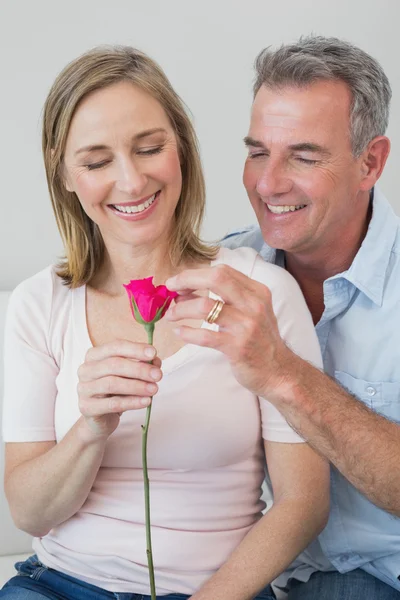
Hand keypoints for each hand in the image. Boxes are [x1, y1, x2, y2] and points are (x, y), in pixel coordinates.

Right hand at [77, 339, 161, 440]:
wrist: (101, 418)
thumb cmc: (115, 391)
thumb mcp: (129, 376)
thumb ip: (142, 366)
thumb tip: (155, 361)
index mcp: (94, 355)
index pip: (115, 347)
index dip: (135, 349)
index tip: (154, 353)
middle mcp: (86, 369)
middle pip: (114, 364)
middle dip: (139, 369)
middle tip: (158, 375)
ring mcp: (84, 389)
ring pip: (112, 384)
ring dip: (137, 386)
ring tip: (154, 389)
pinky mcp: (86, 407)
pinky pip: (112, 404)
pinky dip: (132, 402)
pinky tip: (146, 401)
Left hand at [166, 264, 290, 397]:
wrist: (279, 372)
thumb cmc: (260, 340)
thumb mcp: (251, 311)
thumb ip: (226, 298)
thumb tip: (186, 290)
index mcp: (256, 291)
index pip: (222, 271)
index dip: (195, 274)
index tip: (178, 282)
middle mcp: (253, 304)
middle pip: (215, 278)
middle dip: (187, 280)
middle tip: (170, 289)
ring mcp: (246, 325)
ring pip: (205, 307)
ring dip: (181, 310)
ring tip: (170, 316)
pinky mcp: (238, 347)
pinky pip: (205, 336)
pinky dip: (187, 333)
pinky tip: (179, 333)